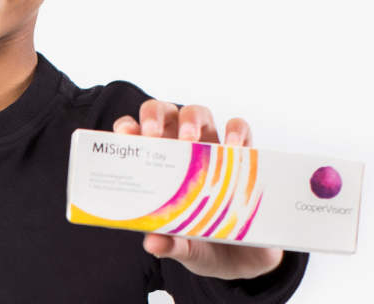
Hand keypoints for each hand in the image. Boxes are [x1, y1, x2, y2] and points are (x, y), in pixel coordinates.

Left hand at [112, 99, 282, 280]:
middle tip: (153, 135)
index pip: (137, 135)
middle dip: (154, 116)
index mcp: (160, 167)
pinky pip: (241, 129)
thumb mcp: (187, 249)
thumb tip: (152, 244)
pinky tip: (233, 147)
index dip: (128, 128)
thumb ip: (171, 245)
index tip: (125, 137)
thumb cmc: (206, 245)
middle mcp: (183, 151)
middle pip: (164, 114)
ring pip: (198, 113)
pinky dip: (237, 131)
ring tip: (190, 139)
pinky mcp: (243, 156)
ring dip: (191, 118)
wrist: (248, 260)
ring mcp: (212, 149)